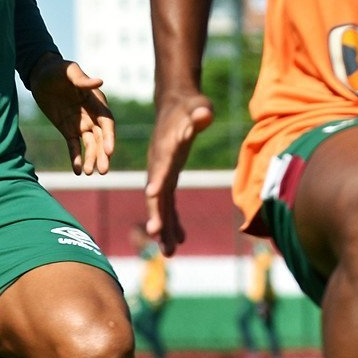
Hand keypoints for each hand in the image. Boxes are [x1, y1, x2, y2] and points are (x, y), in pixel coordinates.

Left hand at [28, 55, 115, 174]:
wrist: (40, 74)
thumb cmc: (58, 69)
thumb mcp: (69, 72)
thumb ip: (82, 80)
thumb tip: (100, 81)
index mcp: (96, 102)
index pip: (107, 122)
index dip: (109, 137)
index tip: (109, 151)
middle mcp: (91, 115)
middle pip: (101, 138)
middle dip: (103, 154)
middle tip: (103, 171)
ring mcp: (80, 123)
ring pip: (89, 145)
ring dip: (91, 159)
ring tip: (90, 173)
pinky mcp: (68, 129)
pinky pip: (74, 146)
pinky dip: (76, 157)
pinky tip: (77, 170)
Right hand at [144, 89, 213, 255]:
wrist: (175, 103)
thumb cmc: (190, 105)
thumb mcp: (198, 106)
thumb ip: (200, 114)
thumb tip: (204, 114)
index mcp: (165, 149)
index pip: (159, 168)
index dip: (156, 183)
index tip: (152, 197)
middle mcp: (159, 165)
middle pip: (155, 193)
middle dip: (156, 215)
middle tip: (157, 236)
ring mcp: (162, 172)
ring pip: (160, 204)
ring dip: (164, 227)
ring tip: (169, 253)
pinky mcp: (168, 177)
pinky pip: (168, 203)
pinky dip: (173, 220)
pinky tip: (180, 239)